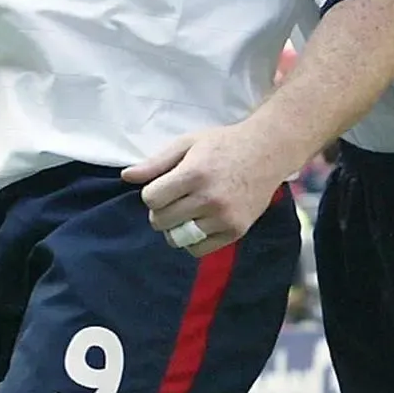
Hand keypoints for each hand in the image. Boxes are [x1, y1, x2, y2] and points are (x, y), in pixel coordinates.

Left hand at [121, 123, 291, 256]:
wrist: (267, 151)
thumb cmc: (223, 144)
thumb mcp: (188, 143)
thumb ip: (156, 162)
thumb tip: (126, 177)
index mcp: (194, 174)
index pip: (151, 199)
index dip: (152, 193)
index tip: (164, 186)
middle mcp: (209, 198)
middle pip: (161, 221)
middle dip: (161, 211)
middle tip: (174, 199)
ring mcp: (224, 217)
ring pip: (177, 238)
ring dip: (175, 227)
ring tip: (186, 212)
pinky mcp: (236, 231)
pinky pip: (198, 249)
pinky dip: (192, 240)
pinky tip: (199, 222)